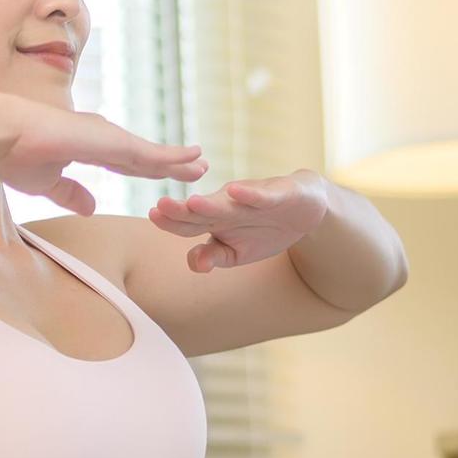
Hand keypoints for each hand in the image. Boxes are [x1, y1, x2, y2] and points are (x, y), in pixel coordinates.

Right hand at [0, 97, 207, 212]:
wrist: (5, 134)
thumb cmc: (16, 155)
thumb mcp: (48, 183)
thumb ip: (71, 193)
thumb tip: (92, 207)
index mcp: (86, 147)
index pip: (124, 163)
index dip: (145, 170)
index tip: (163, 174)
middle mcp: (102, 138)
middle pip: (144, 158)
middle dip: (170, 164)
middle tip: (196, 168)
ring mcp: (109, 137)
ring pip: (152, 155)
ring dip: (179, 161)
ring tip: (202, 165)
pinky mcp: (113, 141)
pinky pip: (151, 154)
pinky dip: (174, 157)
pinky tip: (193, 157)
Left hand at [147, 173, 330, 271]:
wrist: (304, 210)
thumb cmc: (264, 230)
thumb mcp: (237, 253)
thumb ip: (215, 256)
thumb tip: (197, 265)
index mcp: (214, 221)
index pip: (187, 223)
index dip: (170, 221)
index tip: (153, 216)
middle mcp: (227, 206)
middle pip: (201, 211)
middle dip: (181, 210)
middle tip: (160, 206)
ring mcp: (249, 199)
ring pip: (228, 203)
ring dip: (211, 204)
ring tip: (193, 203)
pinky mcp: (275, 194)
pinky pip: (260, 196)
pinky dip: (249, 195)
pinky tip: (236, 192)